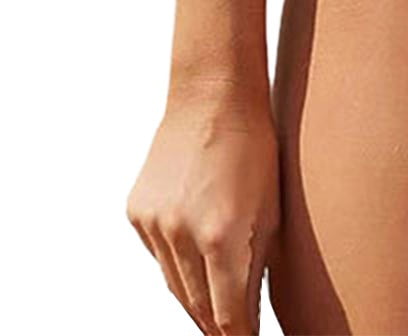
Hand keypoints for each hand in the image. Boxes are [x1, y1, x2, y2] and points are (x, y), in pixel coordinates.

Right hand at [127, 84, 279, 335]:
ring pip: (173, 286)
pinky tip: (194, 259)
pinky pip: (158, 256)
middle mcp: (182, 234)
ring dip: (195, 300)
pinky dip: (175, 264)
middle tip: (233, 330)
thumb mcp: (270, 208)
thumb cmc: (253, 145)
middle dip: (217, 324)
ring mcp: (154, 224)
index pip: (229, 316)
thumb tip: (247, 312)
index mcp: (222, 235)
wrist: (212, 95)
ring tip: (215, 308)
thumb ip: (256, 265)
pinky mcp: (137, 213)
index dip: (241, 335)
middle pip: (197, 308)